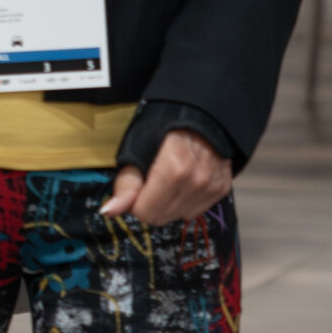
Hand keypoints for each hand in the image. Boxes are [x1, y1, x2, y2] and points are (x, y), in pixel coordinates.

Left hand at [100, 127, 231, 225]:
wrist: (197, 115)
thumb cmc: (160, 129)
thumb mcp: (135, 150)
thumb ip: (126, 184)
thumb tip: (109, 211)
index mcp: (174, 169)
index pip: (146, 211)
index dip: (134, 202)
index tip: (136, 186)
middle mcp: (197, 181)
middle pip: (161, 217)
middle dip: (150, 204)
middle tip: (150, 181)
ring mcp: (212, 186)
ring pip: (178, 216)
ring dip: (167, 204)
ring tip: (167, 179)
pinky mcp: (222, 189)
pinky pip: (195, 211)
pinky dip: (184, 201)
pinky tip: (183, 182)